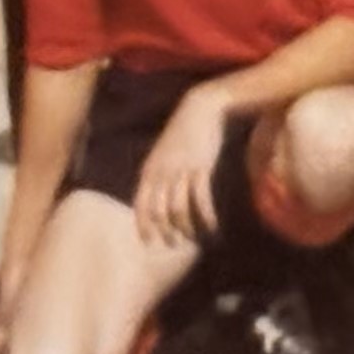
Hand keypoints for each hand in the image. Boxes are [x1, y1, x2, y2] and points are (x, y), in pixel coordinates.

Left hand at [134, 85, 232, 248]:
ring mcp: (180, 170)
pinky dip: (206, 215)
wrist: (202, 108)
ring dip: (186, 226)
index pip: (141, 204)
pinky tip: (213, 226)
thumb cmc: (184, 130)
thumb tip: (159, 192)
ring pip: (178, 208)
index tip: (149, 241)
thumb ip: (159, 171)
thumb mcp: (165, 151)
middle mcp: (162, 172)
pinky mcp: (200, 167)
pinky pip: (200, 198)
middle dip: (164, 230)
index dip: (143, 225)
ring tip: (194, 239)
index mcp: (149, 170)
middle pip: (157, 210)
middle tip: (173, 245)